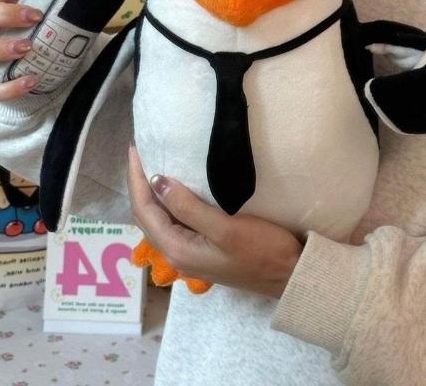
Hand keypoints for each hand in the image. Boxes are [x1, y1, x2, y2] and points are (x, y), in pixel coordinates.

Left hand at [127, 146, 301, 297]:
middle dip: (138, 184)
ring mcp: (188, 254)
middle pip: (146, 215)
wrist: (290, 276)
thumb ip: (187, 207)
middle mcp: (176, 254)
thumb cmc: (262, 250)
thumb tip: (156, 181)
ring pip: (157, 220)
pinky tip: (171, 189)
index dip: (136, 179)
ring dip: (150, 193)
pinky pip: (172, 223)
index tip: (135, 149)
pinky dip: (165, 203)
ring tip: (149, 166)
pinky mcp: (200, 249)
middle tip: (138, 153)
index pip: (144, 209)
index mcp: (177, 249)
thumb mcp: (225, 227)